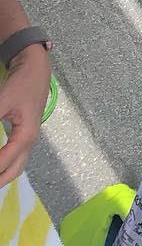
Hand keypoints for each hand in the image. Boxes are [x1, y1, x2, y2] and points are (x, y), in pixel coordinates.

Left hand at [0, 44, 51, 187]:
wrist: (35, 69)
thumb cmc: (21, 85)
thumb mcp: (1, 102)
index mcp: (26, 135)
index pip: (4, 162)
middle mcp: (30, 141)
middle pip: (13, 171)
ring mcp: (28, 139)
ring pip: (15, 166)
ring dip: (1, 176)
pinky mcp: (24, 134)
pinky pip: (14, 158)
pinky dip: (3, 166)